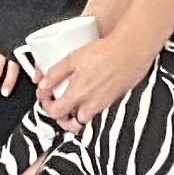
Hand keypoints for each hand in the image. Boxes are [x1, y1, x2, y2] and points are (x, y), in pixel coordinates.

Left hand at [35, 26, 158, 130]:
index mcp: (77, 95)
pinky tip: (88, 95)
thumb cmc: (104, 52)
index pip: (55, 112)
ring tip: (72, 103)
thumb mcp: (72, 58)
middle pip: (70, 123)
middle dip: (60, 115)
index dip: (45, 104)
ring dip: (76, 115)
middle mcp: (90, 105)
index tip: (45, 94)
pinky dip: (90, 108)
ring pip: (85, 119)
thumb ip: (55, 74)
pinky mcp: (114, 101)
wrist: (131, 51)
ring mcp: (104, 105)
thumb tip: (43, 85)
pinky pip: (98, 112)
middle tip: (57, 102)